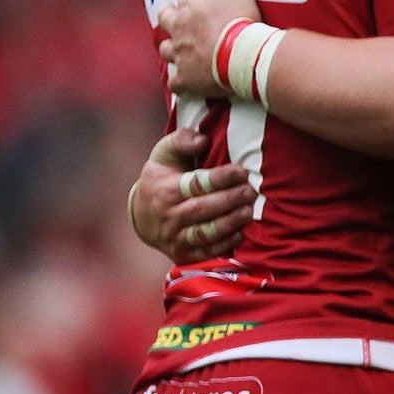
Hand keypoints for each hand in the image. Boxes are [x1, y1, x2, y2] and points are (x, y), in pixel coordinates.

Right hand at [129, 129, 253, 264]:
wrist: (141, 215)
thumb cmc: (162, 177)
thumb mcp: (165, 154)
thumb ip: (182, 140)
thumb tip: (203, 139)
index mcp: (165, 189)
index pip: (196, 184)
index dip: (221, 178)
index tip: (242, 171)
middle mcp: (168, 215)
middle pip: (202, 209)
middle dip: (230, 200)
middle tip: (252, 191)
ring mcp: (173, 237)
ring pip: (204, 232)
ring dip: (229, 224)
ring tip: (249, 211)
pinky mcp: (181, 253)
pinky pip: (204, 252)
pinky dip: (223, 245)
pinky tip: (240, 233)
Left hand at [154, 0, 261, 97]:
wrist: (242, 55)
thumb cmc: (240, 18)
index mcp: (191, 4)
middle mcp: (180, 28)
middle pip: (166, 16)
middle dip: (168, 12)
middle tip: (171, 10)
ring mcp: (180, 54)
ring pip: (166, 49)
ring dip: (171, 46)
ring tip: (175, 47)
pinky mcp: (186, 79)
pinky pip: (177, 81)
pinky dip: (180, 79)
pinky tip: (184, 80)